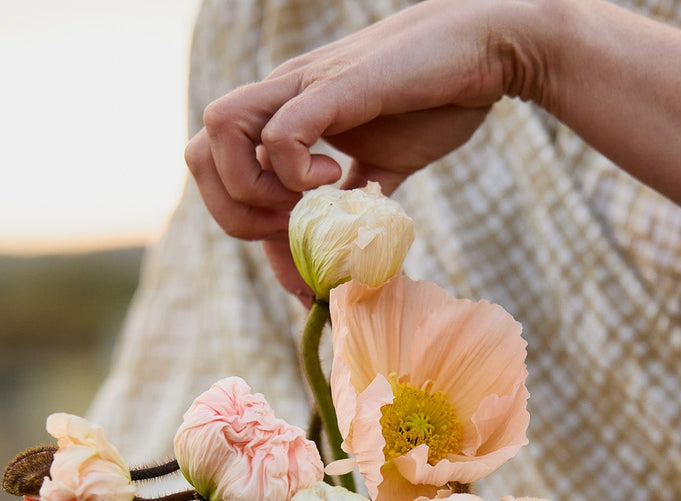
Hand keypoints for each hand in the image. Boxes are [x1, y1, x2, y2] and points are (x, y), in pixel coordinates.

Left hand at [185, 0, 514, 300]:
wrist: (483, 51)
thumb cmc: (435, 104)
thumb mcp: (380, 175)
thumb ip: (347, 216)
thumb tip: (328, 269)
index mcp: (284, 116)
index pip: (217, 171)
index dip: (242, 225)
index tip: (295, 256)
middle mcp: (279, 97)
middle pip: (198, 152)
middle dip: (235, 214)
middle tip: (291, 229)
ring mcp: (301, 87)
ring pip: (217, 130)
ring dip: (255, 189)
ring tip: (306, 204)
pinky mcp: (334, 87)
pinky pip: (280, 132)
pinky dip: (296, 173)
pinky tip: (336, 179)